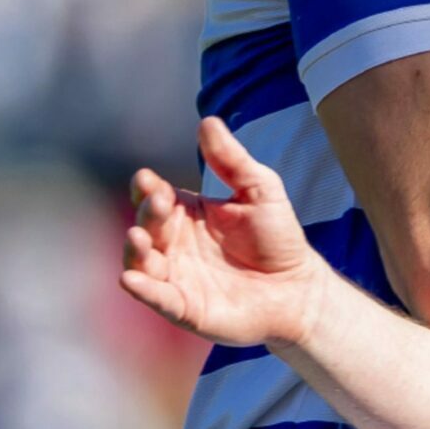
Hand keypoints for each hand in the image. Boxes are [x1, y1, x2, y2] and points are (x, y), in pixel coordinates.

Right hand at [121, 115, 332, 348]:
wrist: (298, 287)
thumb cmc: (277, 236)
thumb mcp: (260, 190)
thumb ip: (232, 160)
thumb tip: (207, 121)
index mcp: (186, 214)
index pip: (155, 197)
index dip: (148, 189)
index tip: (149, 180)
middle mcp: (174, 244)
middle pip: (146, 225)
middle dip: (147, 213)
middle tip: (159, 202)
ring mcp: (176, 276)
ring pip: (142, 262)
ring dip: (136, 250)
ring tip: (138, 237)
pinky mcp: (184, 307)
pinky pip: (156, 298)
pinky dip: (142, 290)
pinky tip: (131, 280)